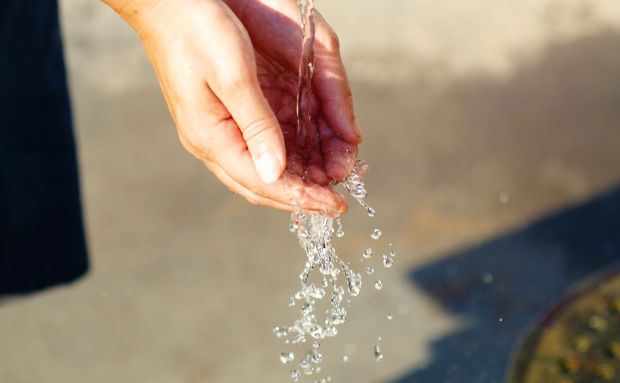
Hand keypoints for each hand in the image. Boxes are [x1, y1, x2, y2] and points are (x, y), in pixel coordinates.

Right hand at [105, 0, 360, 214]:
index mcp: (211, 137)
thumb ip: (257, 126)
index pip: (262, 183)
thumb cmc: (197, 31)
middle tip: (336, 201)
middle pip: (261, 184)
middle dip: (301, 195)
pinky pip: (257, 149)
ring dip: (296, 178)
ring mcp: (215, 131)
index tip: (335, 206)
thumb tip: (276, 173)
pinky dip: (286, 157)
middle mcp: (211, 142)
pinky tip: (307, 157)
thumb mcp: (234, 77)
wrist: (167, 4)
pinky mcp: (222, 117)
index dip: (301, 197)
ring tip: (329, 180)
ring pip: (260, 169)